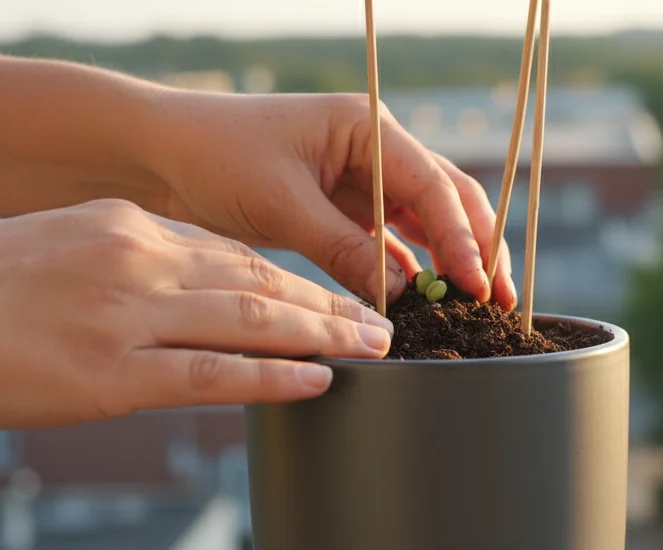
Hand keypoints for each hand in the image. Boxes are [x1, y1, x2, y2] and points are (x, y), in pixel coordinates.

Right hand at [0, 199, 395, 429]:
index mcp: (130, 227)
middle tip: (381, 324)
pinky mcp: (111, 373)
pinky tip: (317, 380)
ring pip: (249, 322)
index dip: (298, 279)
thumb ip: (142, 263)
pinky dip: (273, 376)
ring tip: (371, 351)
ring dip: (321, 337)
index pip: (236, 253)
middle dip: (328, 305)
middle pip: (259, 282)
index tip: (340, 296)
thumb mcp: (74, 247)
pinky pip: (212, 374)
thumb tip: (206, 288)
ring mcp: (127, 316)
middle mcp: (138, 260)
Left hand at [142, 90, 517, 309]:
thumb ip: (346, 250)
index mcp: (369, 129)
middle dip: (481, 249)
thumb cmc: (217, 156)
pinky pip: (397, 243)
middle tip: (501, 299)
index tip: (476, 283)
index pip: (435, 186)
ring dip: (456, 262)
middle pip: (452, 201)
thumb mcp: (283, 205)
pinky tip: (431, 301)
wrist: (162, 155)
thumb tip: (401, 299)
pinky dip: (416, 271)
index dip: (462, 238)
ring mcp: (368, 181)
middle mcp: (379, 151)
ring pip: (432, 224)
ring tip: (481, 306)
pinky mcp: (349, 211)